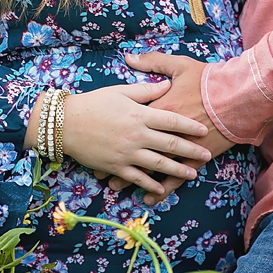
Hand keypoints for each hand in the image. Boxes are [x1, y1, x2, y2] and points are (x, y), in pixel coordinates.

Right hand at [25, 82, 211, 199]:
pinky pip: (138, 178)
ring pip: (158, 164)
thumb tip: (167, 84)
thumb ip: (145, 90)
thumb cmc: (94, 103)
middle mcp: (137, 135)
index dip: (190, 126)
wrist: (65, 123)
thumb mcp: (120, 91)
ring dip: (177, 170)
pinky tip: (162, 188)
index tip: (204, 130)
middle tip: (207, 155)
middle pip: (170, 144)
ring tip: (193, 174)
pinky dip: (151, 184)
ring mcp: (127, 153)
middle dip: (191, 151)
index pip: (172, 120)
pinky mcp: (116, 166)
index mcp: (139, 114)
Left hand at [112, 52, 235, 204]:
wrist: (238, 98)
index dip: (112, 133)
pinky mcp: (194, 160)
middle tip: (99, 172)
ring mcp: (178, 148)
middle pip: (134, 149)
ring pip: (150, 167)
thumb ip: (153, 63)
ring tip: (115, 186)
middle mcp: (162, 132)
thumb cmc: (208, 80)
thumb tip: (130, 57)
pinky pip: (174, 178)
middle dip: (115, 161)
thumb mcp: (179, 65)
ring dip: (132, 179)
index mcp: (157, 110)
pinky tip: (149, 199)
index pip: (128, 124)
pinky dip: (161, 189)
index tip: (96, 140)